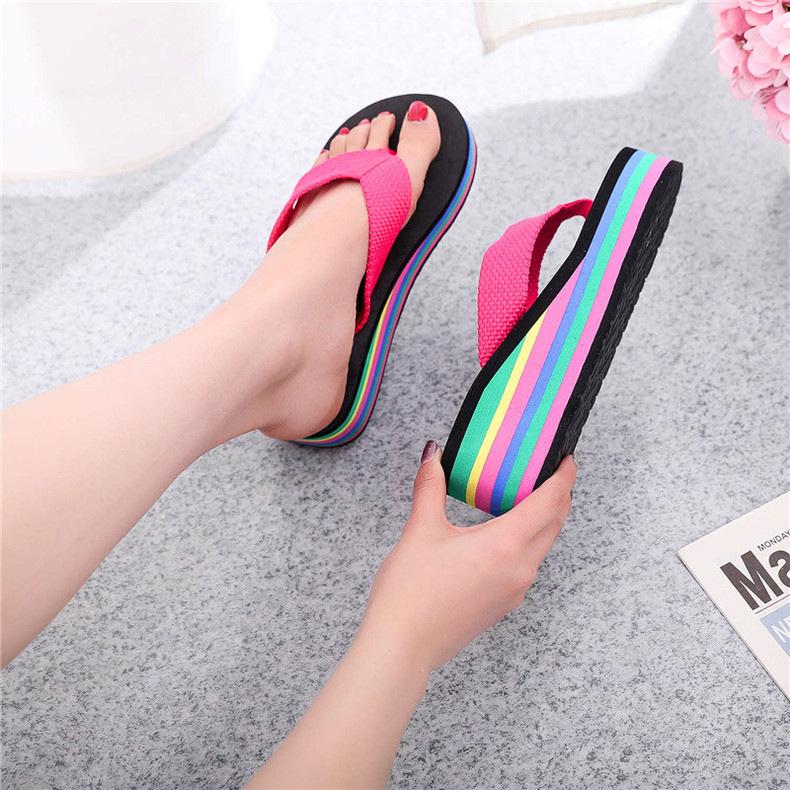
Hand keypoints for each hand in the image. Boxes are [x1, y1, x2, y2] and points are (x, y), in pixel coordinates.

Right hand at [359, 443, 576, 673]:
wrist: (402, 645)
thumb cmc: (411, 592)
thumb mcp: (421, 530)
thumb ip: (430, 488)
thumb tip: (433, 455)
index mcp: (505, 545)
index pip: (551, 503)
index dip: (564, 477)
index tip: (567, 460)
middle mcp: (520, 568)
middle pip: (554, 524)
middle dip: (558, 496)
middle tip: (548, 472)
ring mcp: (514, 589)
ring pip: (542, 545)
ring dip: (543, 520)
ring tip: (525, 498)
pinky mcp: (503, 603)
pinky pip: (527, 564)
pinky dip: (527, 542)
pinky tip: (503, 534)